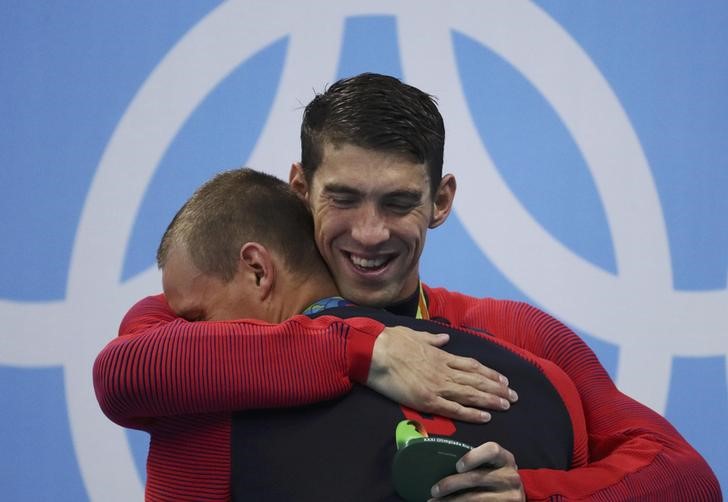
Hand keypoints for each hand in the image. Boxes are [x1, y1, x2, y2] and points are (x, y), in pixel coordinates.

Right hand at [366, 326, 516, 422]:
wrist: (375, 351)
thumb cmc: (391, 341)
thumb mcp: (415, 334)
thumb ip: (432, 339)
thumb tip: (445, 338)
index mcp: (441, 356)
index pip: (472, 366)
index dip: (489, 373)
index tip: (503, 379)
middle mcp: (444, 370)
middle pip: (477, 381)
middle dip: (497, 389)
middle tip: (514, 396)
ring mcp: (437, 385)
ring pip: (471, 394)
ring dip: (490, 400)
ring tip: (507, 405)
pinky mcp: (428, 399)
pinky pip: (455, 408)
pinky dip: (471, 413)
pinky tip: (485, 417)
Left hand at [429, 442, 523, 500]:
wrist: (514, 495)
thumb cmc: (496, 475)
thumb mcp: (493, 465)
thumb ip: (476, 462)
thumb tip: (442, 463)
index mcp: (505, 459)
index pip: (492, 450)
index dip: (473, 457)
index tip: (457, 466)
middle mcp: (510, 476)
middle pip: (476, 477)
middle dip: (451, 484)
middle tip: (434, 490)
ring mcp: (509, 495)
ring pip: (474, 498)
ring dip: (451, 501)